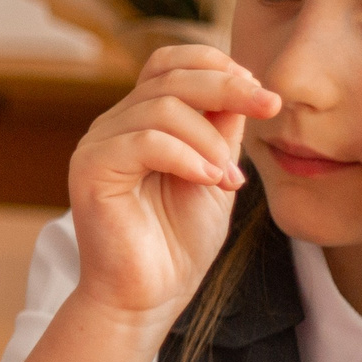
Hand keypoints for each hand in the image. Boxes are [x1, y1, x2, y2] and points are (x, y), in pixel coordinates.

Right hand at [68, 45, 279, 321]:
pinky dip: (187, 156)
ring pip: (162, 107)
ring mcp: (98, 145)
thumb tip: (243, 85)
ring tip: (230, 178)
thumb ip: (221, 129)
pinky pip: (144, 140)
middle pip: (170, 77)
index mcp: (141, 120)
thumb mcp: (215, 172)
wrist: (147, 298)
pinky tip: (211, 180)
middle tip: (270, 107)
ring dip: (210, 139)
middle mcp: (114, 125)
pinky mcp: (91, 170)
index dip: (215, 64)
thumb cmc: (179, 244)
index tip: (261, 94)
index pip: (169, 63)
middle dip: (228, 87)